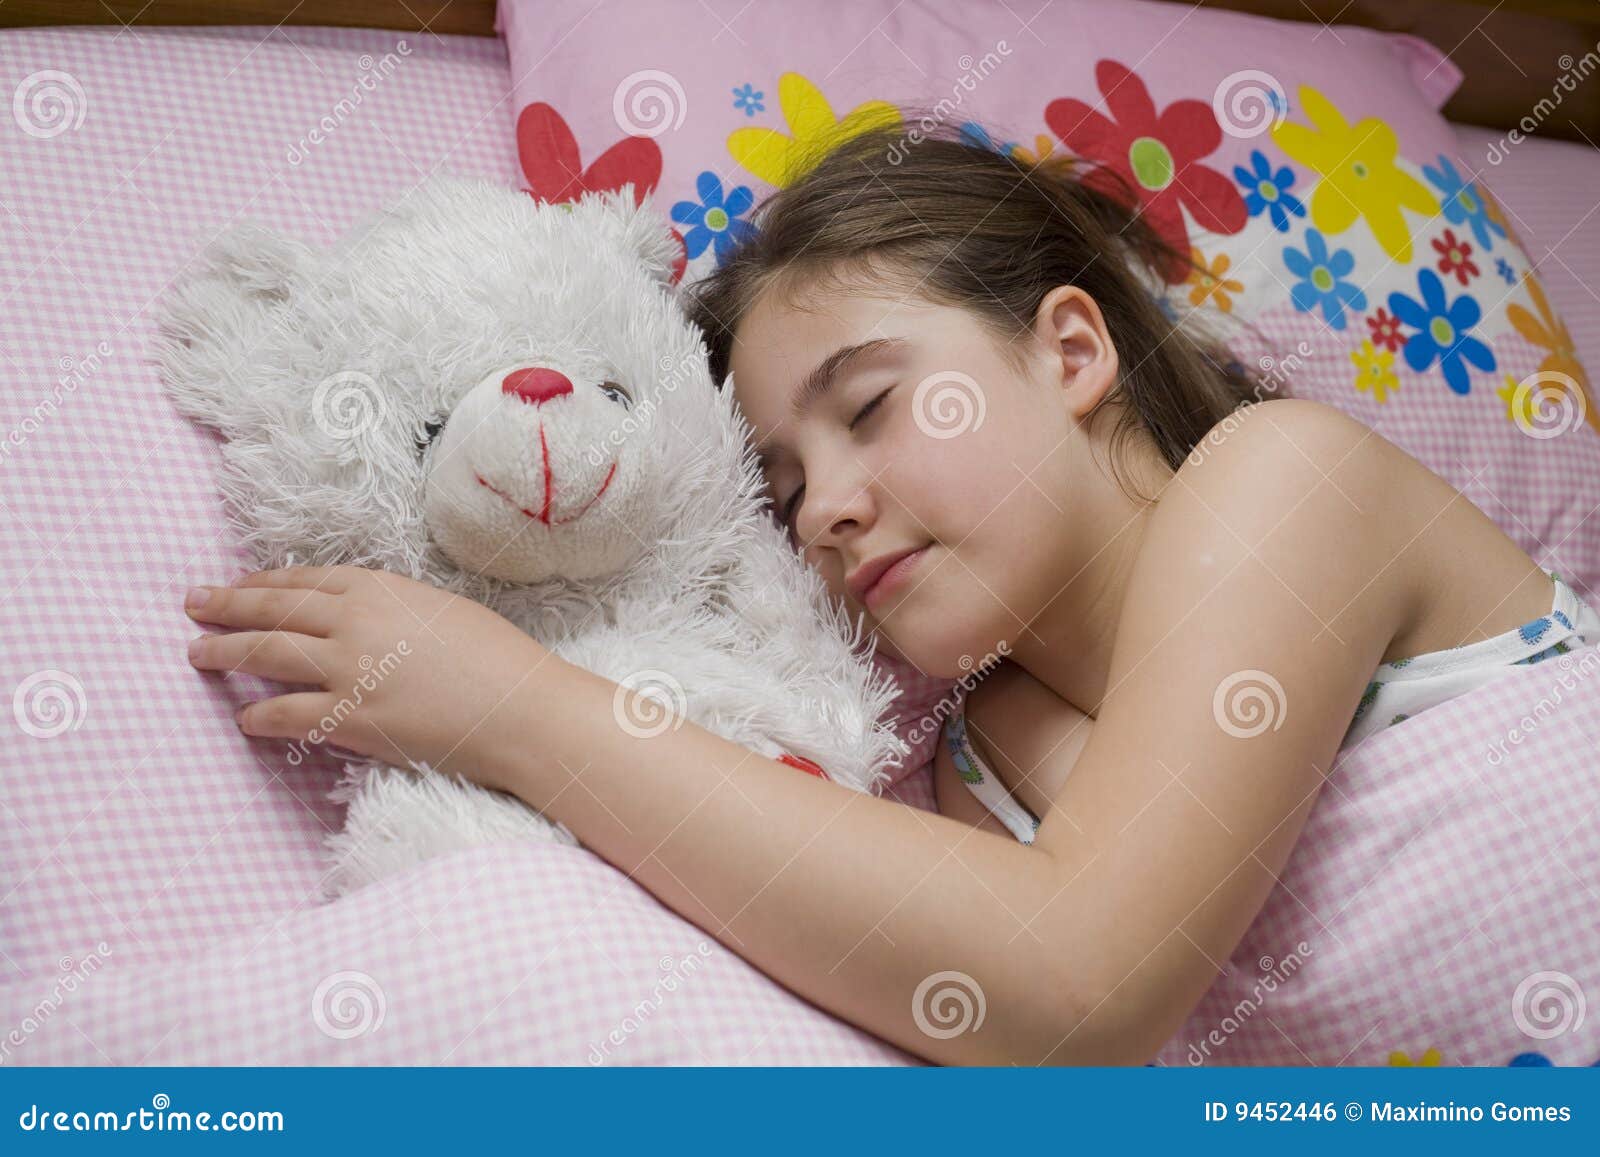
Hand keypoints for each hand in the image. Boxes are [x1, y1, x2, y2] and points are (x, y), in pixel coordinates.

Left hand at [184, 565, 552, 782]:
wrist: (521, 708)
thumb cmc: (498, 659)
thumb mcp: (442, 610)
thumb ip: (393, 608)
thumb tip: (361, 618)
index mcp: (380, 589)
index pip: (303, 580)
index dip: (264, 581)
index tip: (238, 583)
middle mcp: (354, 622)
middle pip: (273, 609)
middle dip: (226, 605)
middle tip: (193, 604)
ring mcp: (348, 669)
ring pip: (266, 655)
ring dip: (225, 654)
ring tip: (197, 656)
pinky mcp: (349, 717)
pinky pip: (286, 714)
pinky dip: (258, 716)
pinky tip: (244, 718)